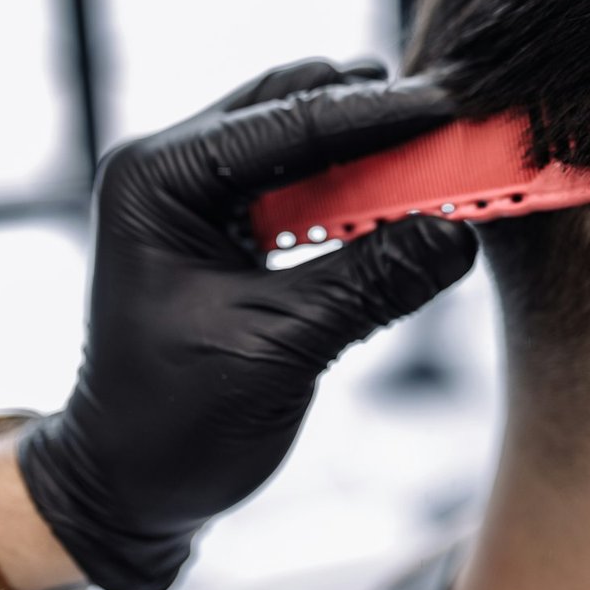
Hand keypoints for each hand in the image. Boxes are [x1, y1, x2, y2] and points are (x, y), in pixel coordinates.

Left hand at [18, 61, 478, 589]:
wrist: (129, 486)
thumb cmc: (174, 424)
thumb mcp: (281, 348)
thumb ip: (371, 283)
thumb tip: (459, 232)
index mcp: (158, 179)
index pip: (286, 120)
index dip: (377, 113)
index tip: (452, 103)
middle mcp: (174, 168)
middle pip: (294, 105)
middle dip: (378, 116)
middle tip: (460, 124)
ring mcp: (200, 193)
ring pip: (306, 139)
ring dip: (374, 149)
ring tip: (449, 155)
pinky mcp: (232, 224)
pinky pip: (308, 183)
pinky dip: (361, 187)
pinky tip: (413, 197)